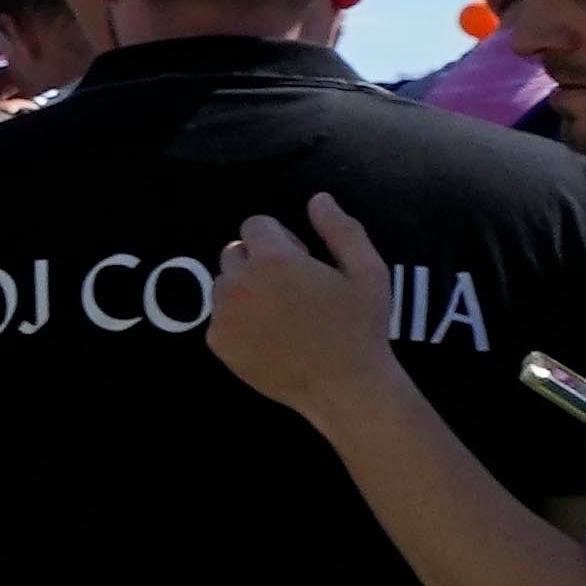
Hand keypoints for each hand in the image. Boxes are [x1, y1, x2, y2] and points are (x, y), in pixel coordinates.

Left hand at [204, 196, 402, 423]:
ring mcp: (224, 314)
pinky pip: (220, 317)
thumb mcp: (368, 272)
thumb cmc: (361, 327)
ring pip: (224, 284)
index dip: (280, 239)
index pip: (255, 225)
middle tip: (291, 289)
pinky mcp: (217, 342)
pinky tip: (270, 337)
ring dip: (246, 290)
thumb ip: (341, 229)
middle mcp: (239, 283)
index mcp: (273, 260)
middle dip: (258, 261)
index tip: (301, 261)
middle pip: (234, 252)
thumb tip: (318, 199)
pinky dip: (238, 321)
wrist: (344, 387)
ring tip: (281, 314)